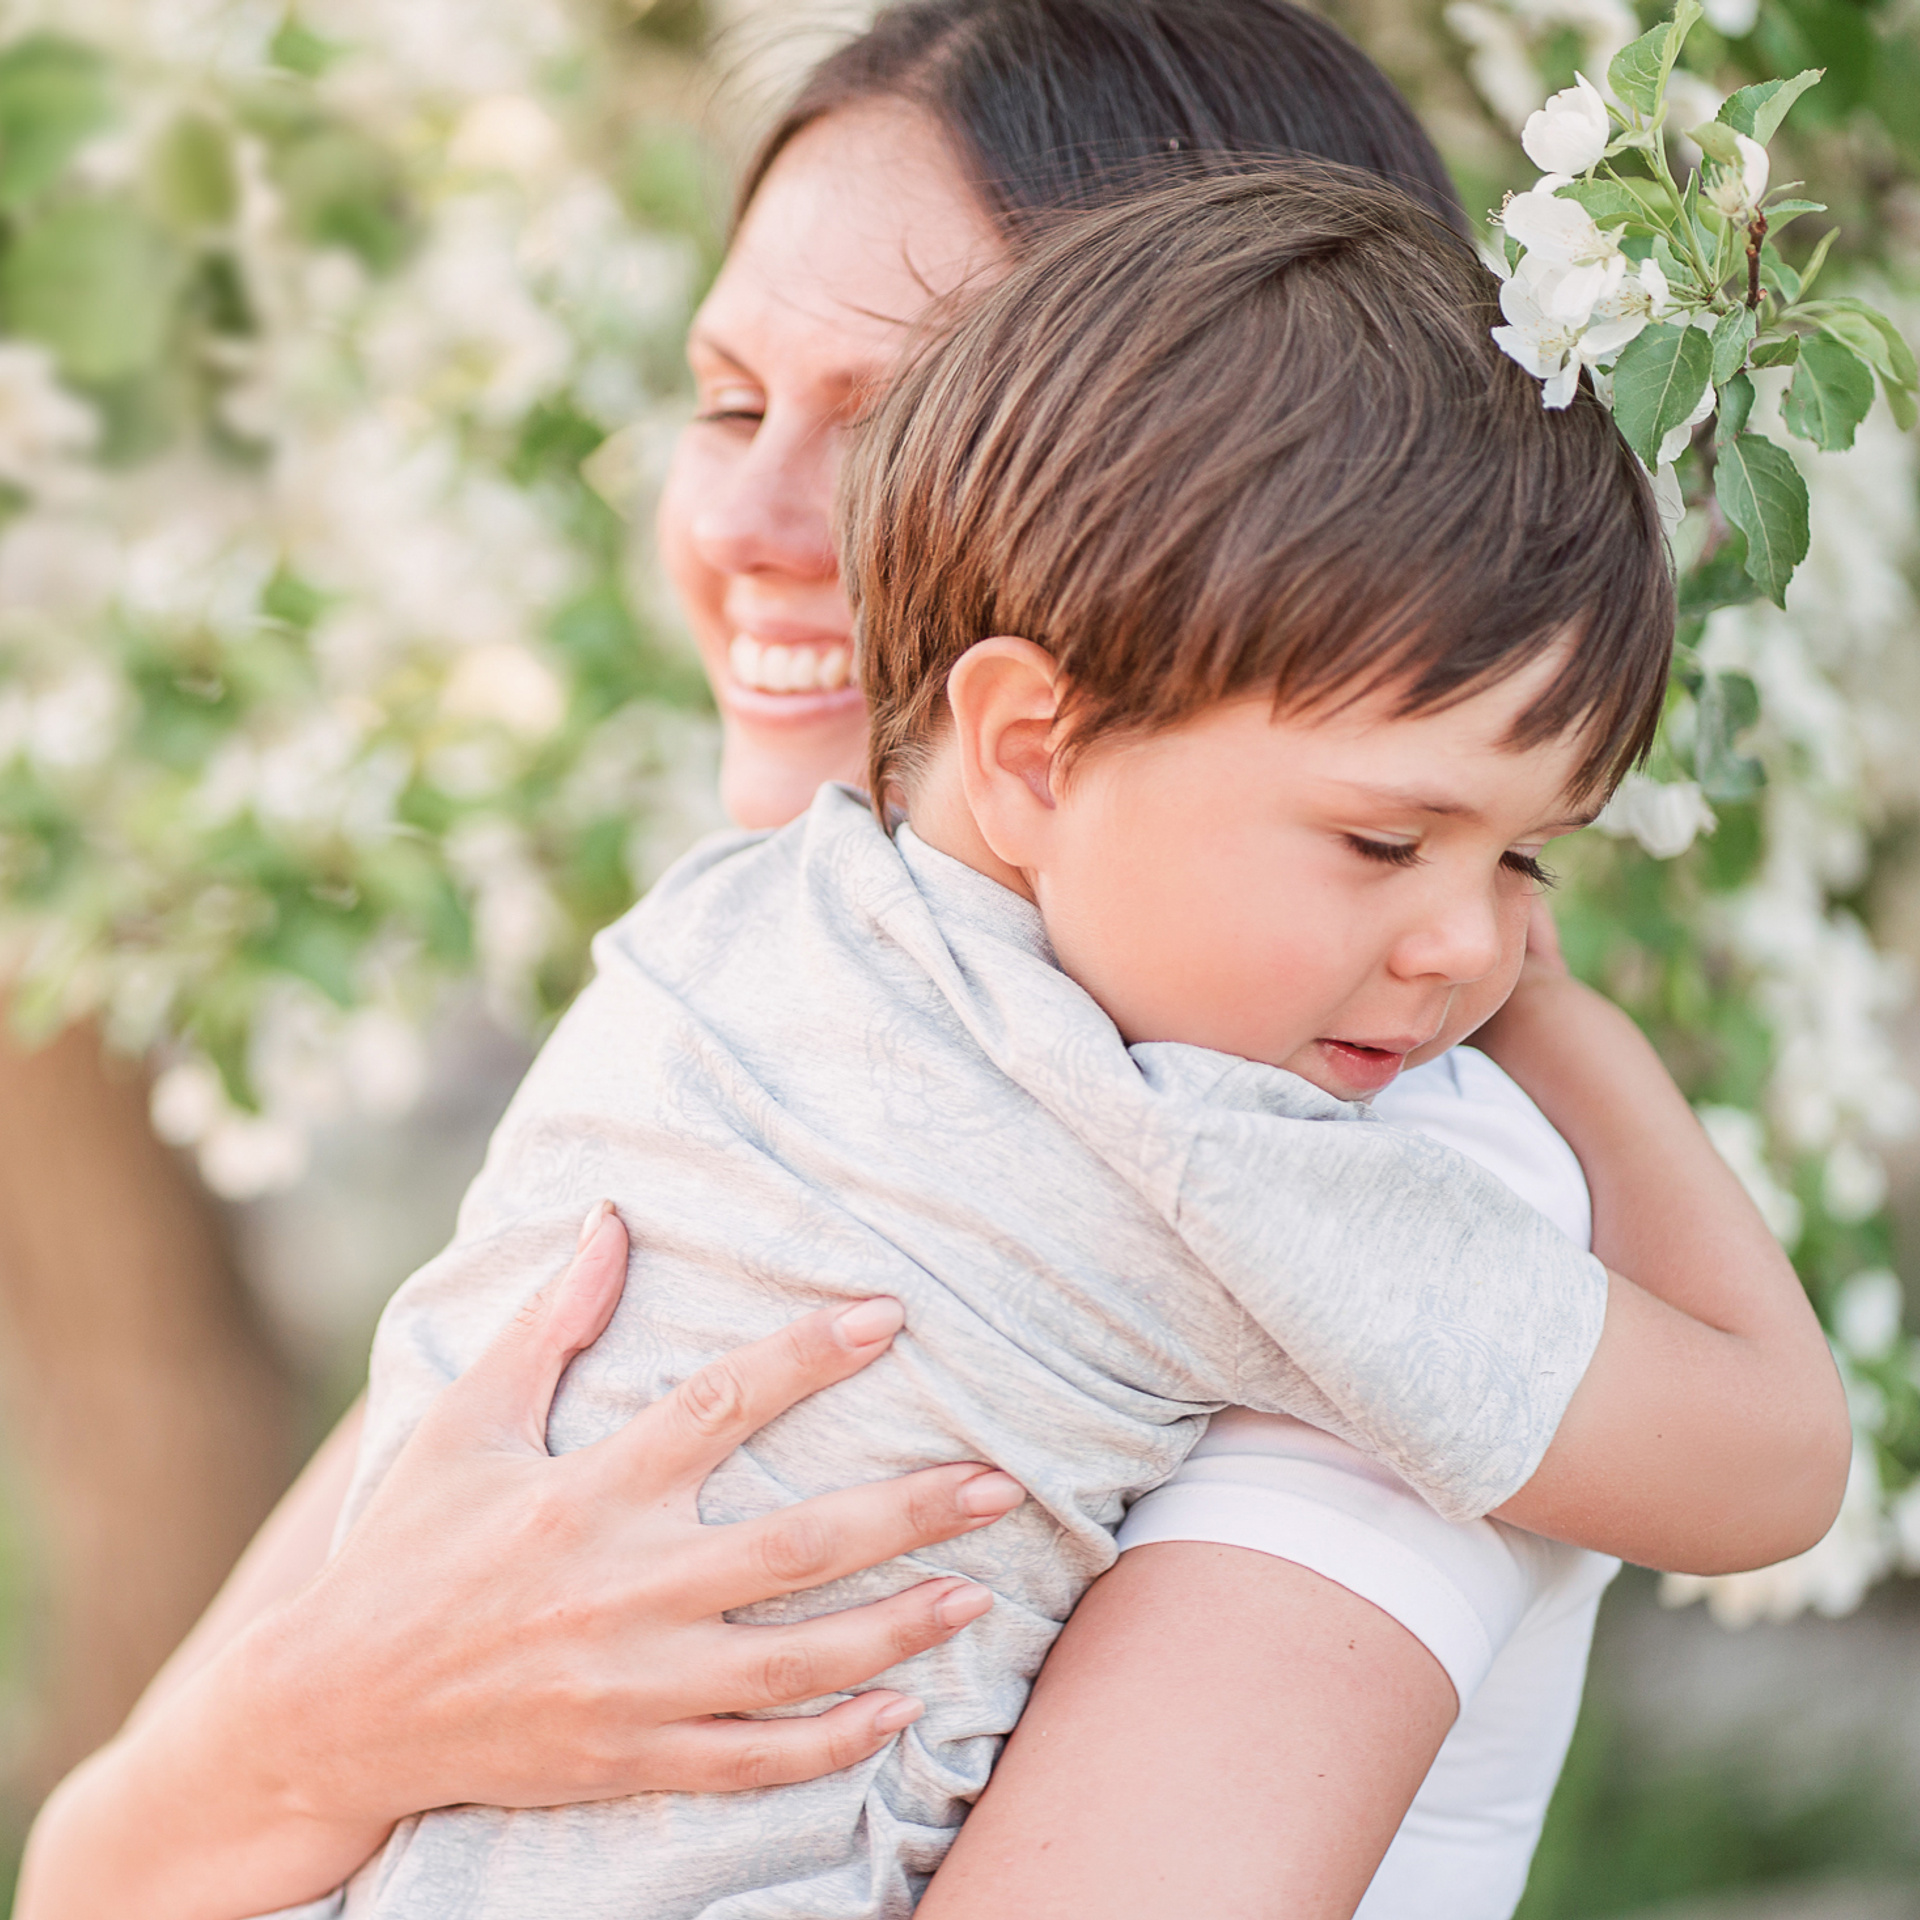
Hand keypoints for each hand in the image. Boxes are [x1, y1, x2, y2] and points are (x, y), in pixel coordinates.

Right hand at [240, 1208, 1022, 1872]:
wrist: (331, 1714)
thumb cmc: (405, 1550)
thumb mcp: (465, 1423)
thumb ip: (549, 1324)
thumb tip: (611, 1220)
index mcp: (583, 1494)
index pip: (720, 1407)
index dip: (808, 1357)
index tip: (888, 1317)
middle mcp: (620, 1589)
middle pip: (796, 1545)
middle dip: (907, 1511)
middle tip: (998, 1482)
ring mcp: (633, 1686)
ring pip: (796, 1663)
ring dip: (897, 1629)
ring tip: (978, 1594)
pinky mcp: (630, 1759)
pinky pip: (754, 1760)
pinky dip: (833, 1741)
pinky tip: (902, 1711)